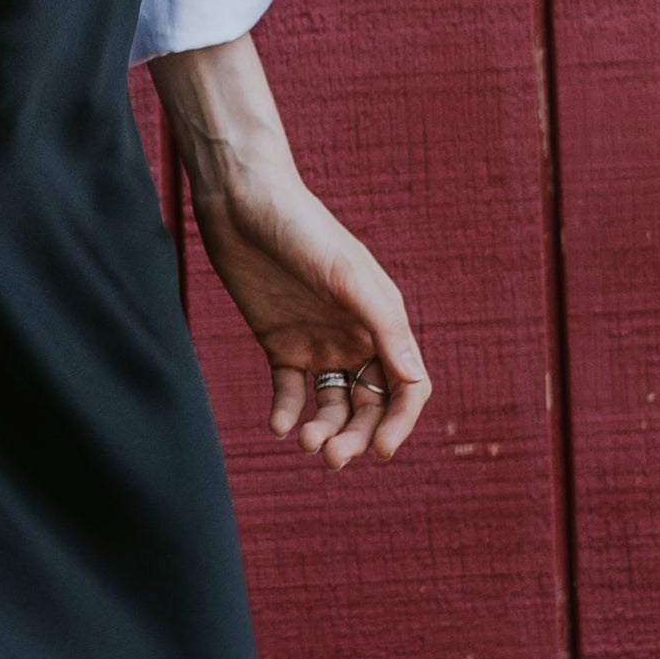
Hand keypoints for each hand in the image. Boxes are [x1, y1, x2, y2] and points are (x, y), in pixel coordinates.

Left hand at [152, 32, 429, 469]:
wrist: (243, 202)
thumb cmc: (303, 230)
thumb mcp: (348, 277)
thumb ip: (385, 327)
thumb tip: (416, 381)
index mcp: (383, 322)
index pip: (406, 387)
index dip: (400, 423)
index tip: (381, 452)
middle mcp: (356, 337)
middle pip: (369, 405)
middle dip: (357, 435)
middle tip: (331, 456)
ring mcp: (318, 342)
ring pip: (332, 404)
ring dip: (325, 430)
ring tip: (305, 442)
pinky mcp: (279, 342)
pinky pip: (290, 391)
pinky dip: (287, 414)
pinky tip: (280, 426)